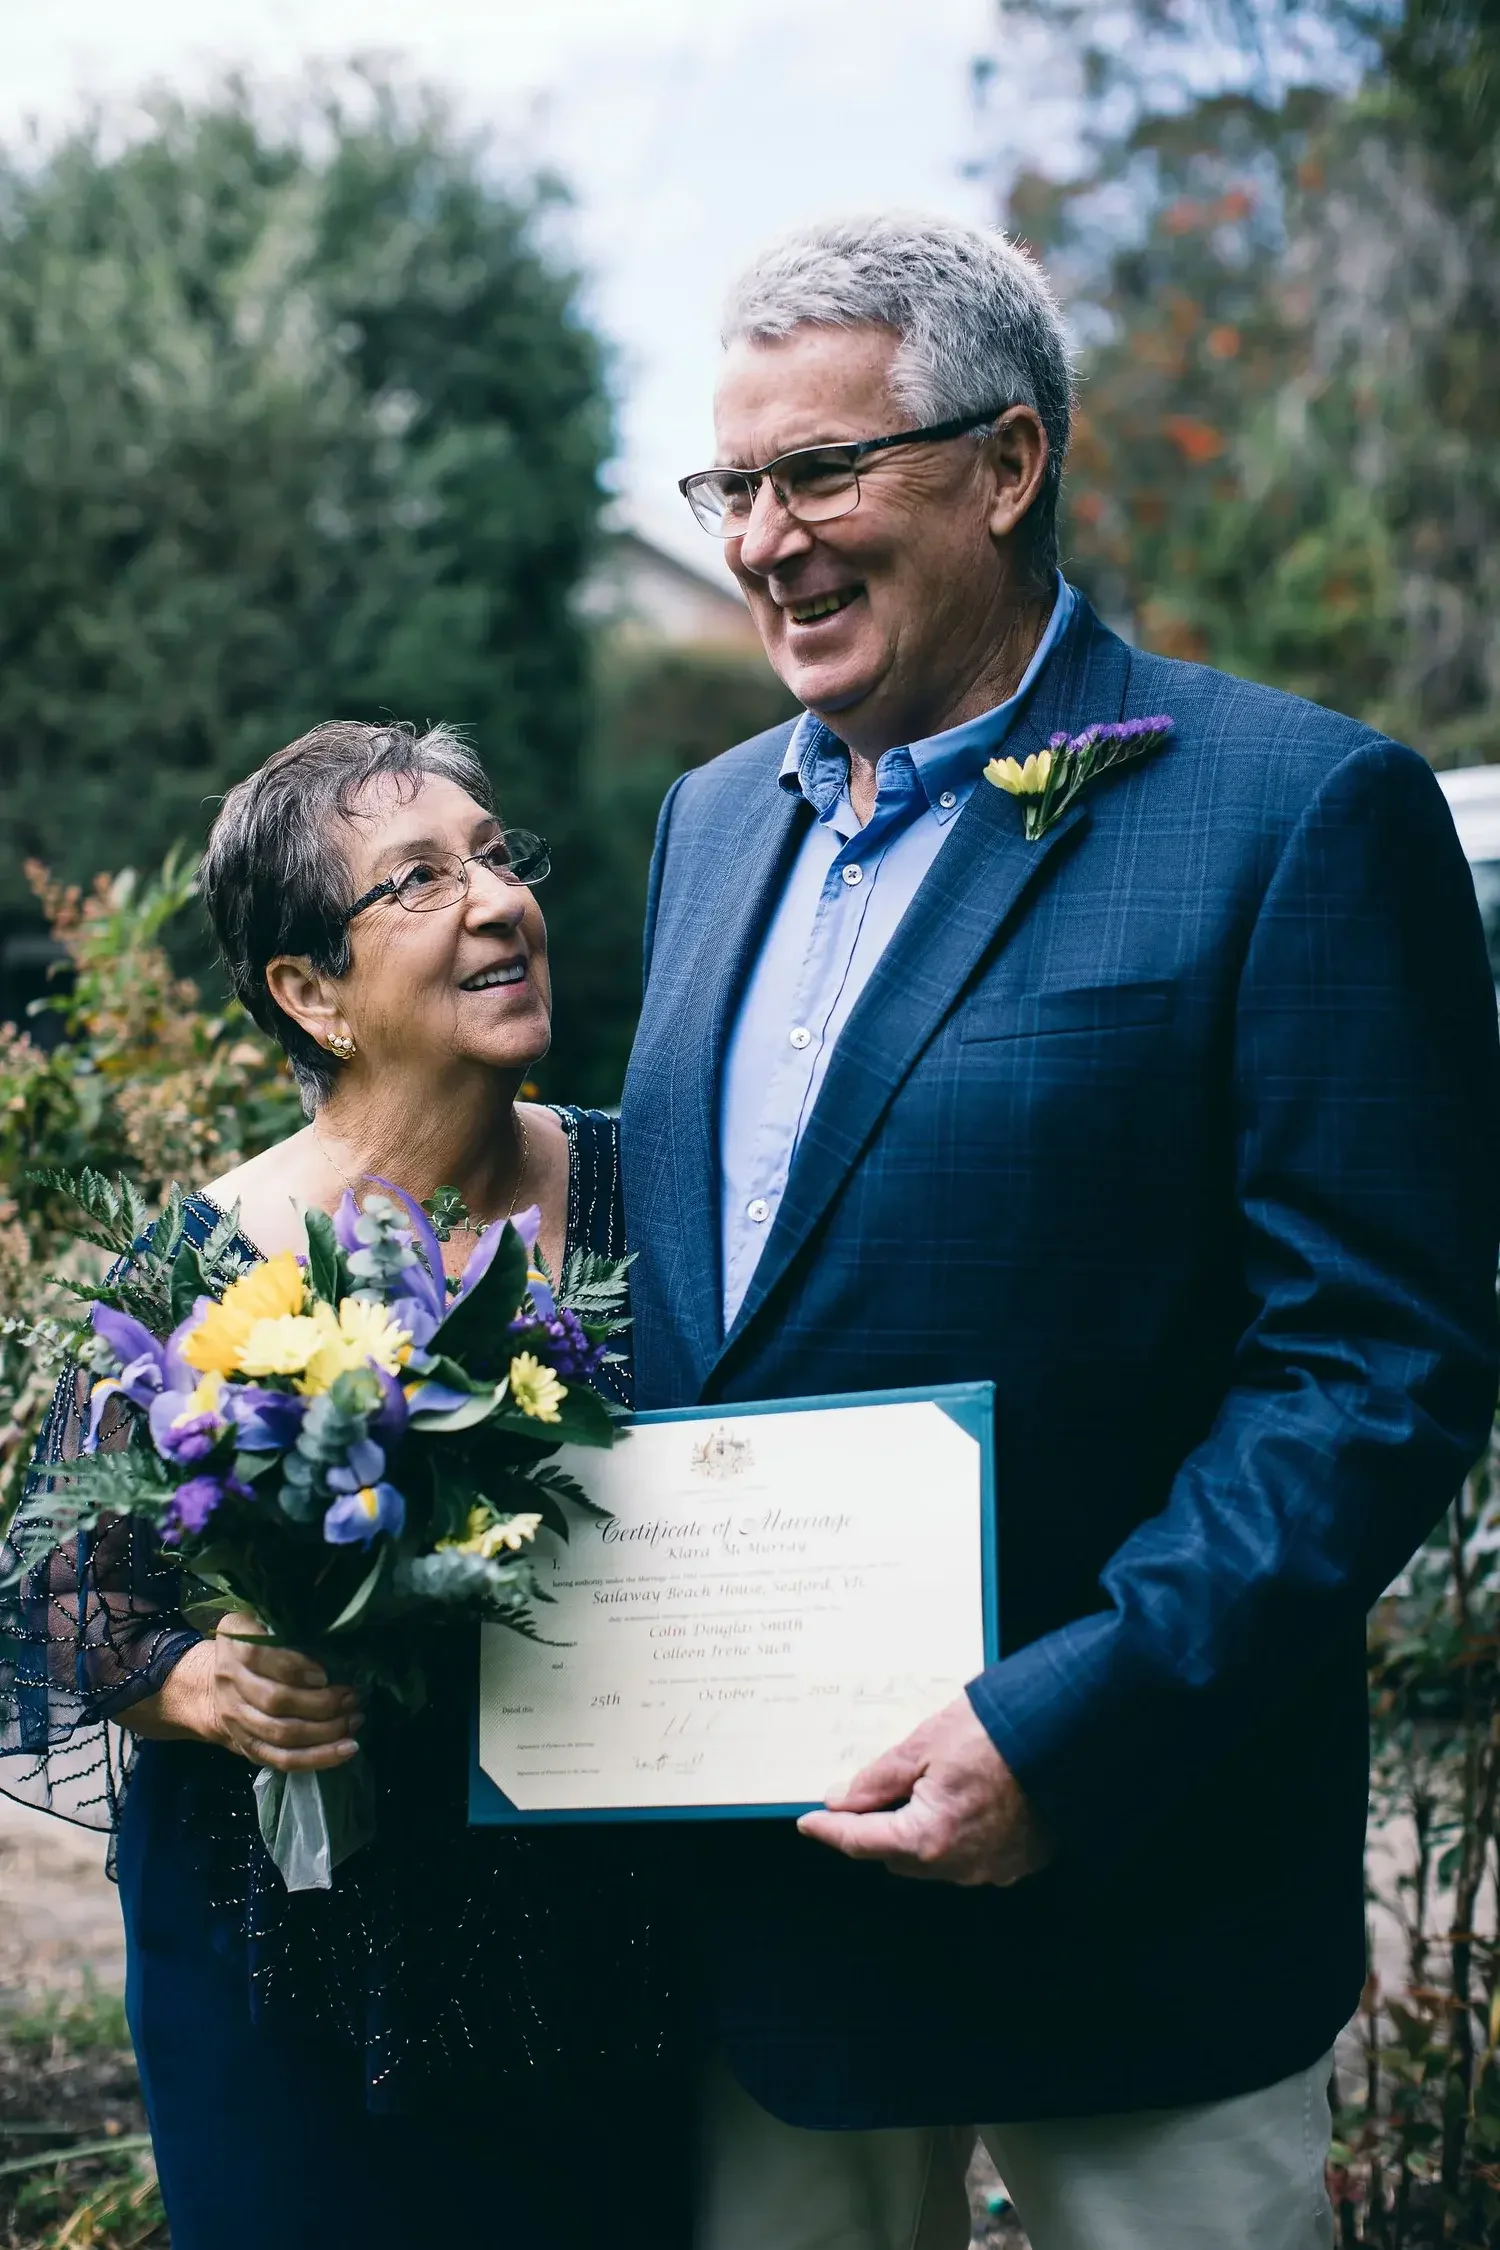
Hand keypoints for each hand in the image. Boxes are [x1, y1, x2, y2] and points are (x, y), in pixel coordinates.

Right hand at [141, 1614, 362, 1772]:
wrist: (210, 1687)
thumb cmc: (255, 1647)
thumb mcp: (261, 1624)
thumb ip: (287, 1629)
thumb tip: (337, 1635)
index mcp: (234, 1645)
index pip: (257, 1655)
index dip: (292, 1667)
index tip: (324, 1674)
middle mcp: (229, 1682)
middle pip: (275, 1701)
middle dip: (321, 1702)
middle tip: (352, 1697)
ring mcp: (236, 1719)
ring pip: (281, 1734)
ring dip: (325, 1731)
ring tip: (354, 1720)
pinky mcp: (247, 1747)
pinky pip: (283, 1760)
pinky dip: (318, 1758)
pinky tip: (347, 1750)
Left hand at [796, 1694, 1052, 1887]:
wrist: (1074, 1733)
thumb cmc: (1002, 1731)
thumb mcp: (926, 1742)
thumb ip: (879, 1778)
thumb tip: (843, 1799)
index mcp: (929, 1837)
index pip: (862, 1842)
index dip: (830, 1831)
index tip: (808, 1821)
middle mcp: (959, 1865)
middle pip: (897, 1856)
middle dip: (876, 1830)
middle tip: (862, 1796)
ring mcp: (993, 1869)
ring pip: (933, 1860)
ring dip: (918, 1834)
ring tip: (918, 1789)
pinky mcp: (1019, 1862)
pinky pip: (969, 1857)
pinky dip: (954, 1835)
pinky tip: (960, 1801)